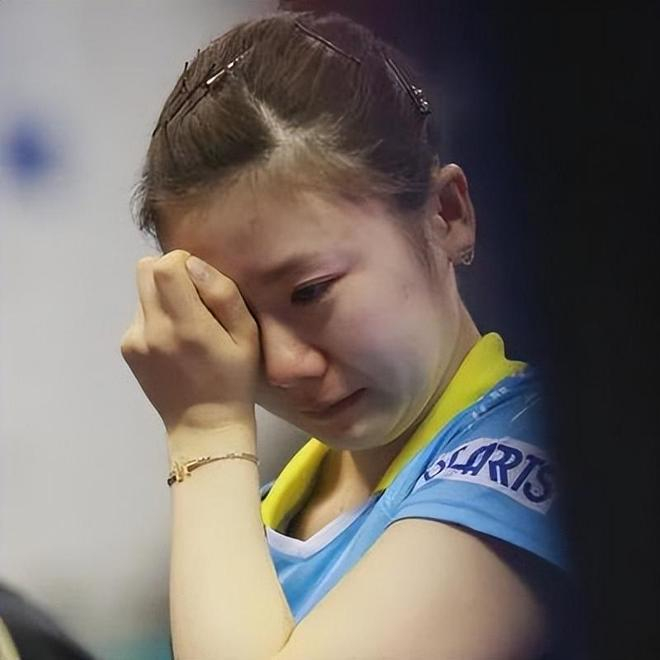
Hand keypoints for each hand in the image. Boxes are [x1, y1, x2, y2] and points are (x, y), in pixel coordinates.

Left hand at [120, 250, 259, 435]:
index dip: (183, 261)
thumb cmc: (234, 379)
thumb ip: (223, 295)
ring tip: (187, 325)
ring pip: (142, 291)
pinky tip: (174, 341)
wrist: (203, 425)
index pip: (165, 266)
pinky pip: (140, 313)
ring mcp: (134, 340)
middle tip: (194, 297)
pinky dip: (156, 316)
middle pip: (145, 270)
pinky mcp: (127, 348)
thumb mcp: (247, 336)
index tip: (201, 279)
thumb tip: (194, 265)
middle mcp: (152, 329)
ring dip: (163, 296)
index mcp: (186, 326)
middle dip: (170, 272)